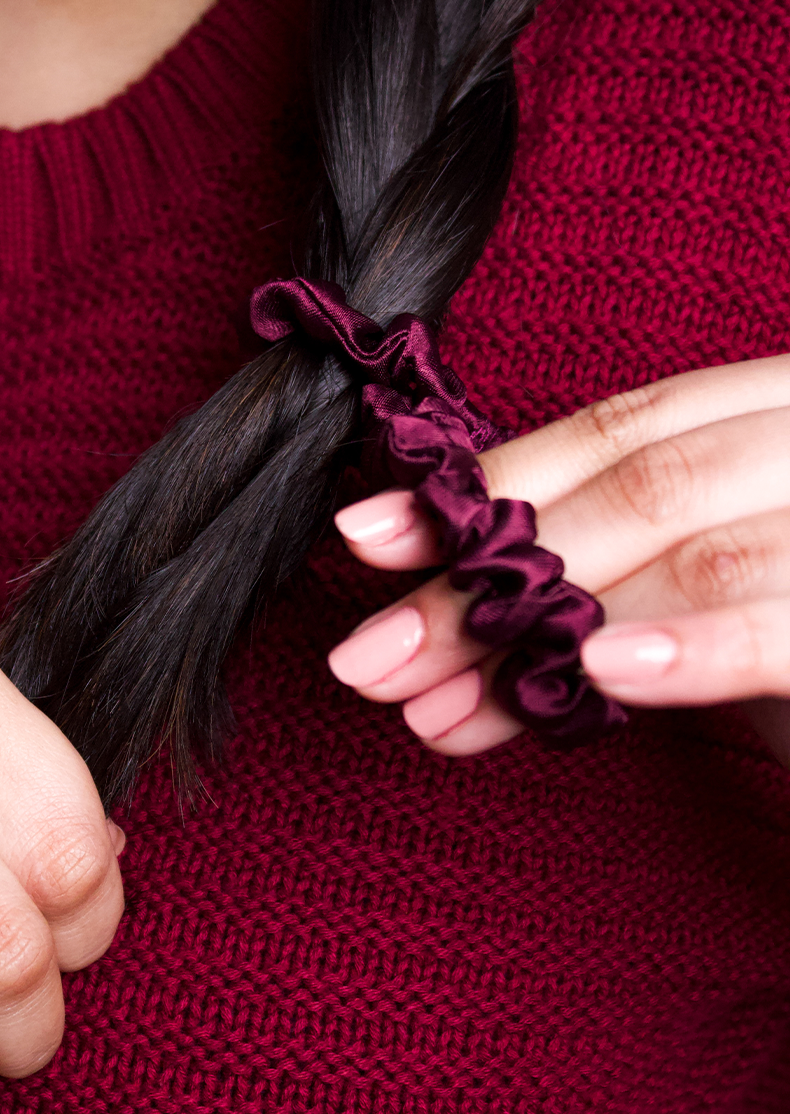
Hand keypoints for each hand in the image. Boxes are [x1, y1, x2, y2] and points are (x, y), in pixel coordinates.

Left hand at [326, 355, 789, 758]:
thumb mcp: (692, 593)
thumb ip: (590, 586)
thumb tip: (429, 631)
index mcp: (774, 408)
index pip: (614, 431)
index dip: (484, 483)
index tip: (365, 536)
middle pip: (632, 488)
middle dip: (484, 577)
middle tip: (368, 656)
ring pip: (697, 539)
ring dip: (546, 632)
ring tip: (437, 705)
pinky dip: (700, 643)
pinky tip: (603, 673)